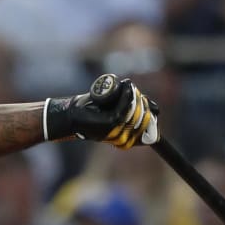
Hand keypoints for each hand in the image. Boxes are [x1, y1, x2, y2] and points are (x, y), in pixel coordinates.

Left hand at [44, 74, 158, 148]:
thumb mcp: (114, 111)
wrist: (68, 117)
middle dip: (143, 103)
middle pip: (145, 119)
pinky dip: (127, 95)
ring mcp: (116, 130)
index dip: (152, 114)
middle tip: (134, 91)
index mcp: (125, 137)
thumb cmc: (90, 113)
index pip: (148, 129)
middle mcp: (122, 137)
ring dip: (135, 96)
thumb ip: (130, 110)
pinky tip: (128, 87)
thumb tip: (156, 109)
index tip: (151, 106)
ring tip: (128, 87)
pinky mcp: (109, 123)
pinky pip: (124, 108)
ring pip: (135, 112)